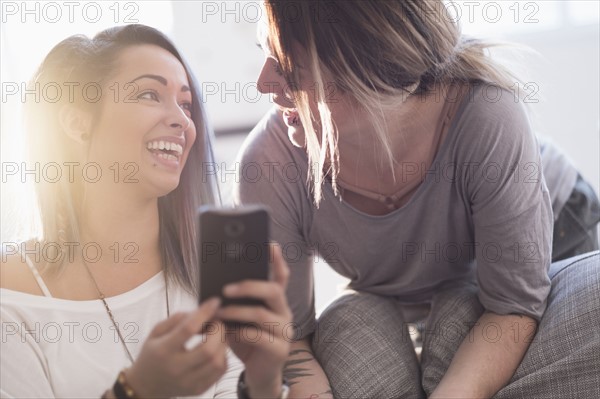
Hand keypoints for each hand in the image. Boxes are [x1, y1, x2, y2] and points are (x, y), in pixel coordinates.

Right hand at [125, 298, 227, 397]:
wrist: (146, 386)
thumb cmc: (153, 354)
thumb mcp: (156, 332)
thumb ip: (176, 319)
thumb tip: (200, 311)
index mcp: (163, 351)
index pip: (188, 329)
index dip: (204, 313)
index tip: (214, 302)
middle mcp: (176, 369)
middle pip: (208, 350)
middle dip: (218, 331)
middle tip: (217, 322)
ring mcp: (189, 382)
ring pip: (218, 362)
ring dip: (223, 344)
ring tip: (217, 336)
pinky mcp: (198, 390)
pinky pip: (220, 372)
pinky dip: (223, 357)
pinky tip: (216, 350)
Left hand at [217, 242, 291, 397]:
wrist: (258, 373)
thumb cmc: (247, 340)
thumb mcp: (239, 318)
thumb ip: (234, 302)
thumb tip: (213, 285)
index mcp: (276, 301)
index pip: (281, 276)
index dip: (277, 259)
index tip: (270, 244)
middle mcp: (284, 312)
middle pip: (274, 291)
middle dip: (249, 286)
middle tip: (226, 288)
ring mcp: (284, 331)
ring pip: (262, 314)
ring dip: (236, 312)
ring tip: (218, 313)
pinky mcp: (279, 350)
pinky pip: (259, 337)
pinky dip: (240, 333)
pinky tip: (227, 333)